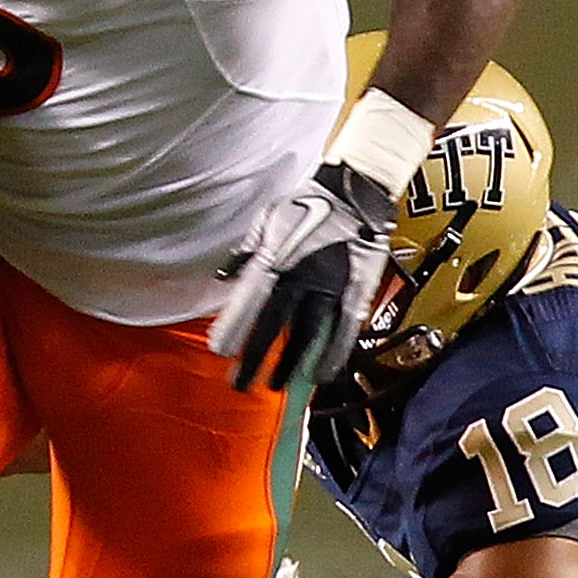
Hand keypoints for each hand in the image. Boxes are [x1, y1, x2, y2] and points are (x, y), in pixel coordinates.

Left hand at [207, 161, 395, 391]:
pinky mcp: (355, 291)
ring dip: (289, 362)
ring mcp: (329, 286)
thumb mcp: (268, 219)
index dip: (234, 327)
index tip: (221, 351)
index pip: (250, 301)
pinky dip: (334, 353)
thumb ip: (245, 250)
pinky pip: (344, 328)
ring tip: (275, 385)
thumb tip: (223, 277)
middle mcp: (300, 276)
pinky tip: (322, 374)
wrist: (356, 192)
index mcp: (275, 257)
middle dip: (255, 357)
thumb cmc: (309, 203)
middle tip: (240, 383)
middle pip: (274, 324)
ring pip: (306, 332)